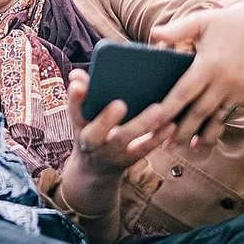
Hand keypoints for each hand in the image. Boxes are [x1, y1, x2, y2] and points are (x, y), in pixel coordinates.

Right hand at [58, 69, 174, 217]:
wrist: (95, 169)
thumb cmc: (91, 129)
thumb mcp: (81, 115)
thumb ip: (81, 94)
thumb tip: (77, 74)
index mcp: (79, 124)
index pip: (73, 110)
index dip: (75, 99)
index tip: (78, 86)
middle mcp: (92, 140)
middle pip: (97, 131)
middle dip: (106, 119)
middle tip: (120, 104)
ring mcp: (111, 151)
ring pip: (125, 138)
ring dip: (141, 124)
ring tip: (158, 108)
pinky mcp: (129, 159)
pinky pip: (144, 148)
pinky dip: (158, 137)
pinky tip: (171, 124)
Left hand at [150, 2, 243, 147]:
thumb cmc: (225, 23)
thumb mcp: (200, 21)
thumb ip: (176, 29)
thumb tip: (154, 33)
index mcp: (209, 64)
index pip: (183, 93)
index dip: (167, 111)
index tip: (152, 125)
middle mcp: (227, 80)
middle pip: (199, 112)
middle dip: (181, 131)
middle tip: (165, 146)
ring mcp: (243, 88)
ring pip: (219, 117)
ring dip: (204, 134)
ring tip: (189, 147)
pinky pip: (234, 112)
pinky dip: (222, 123)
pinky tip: (210, 133)